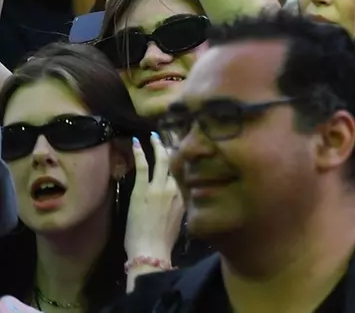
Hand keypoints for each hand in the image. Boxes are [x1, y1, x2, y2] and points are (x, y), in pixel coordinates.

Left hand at [123, 135, 183, 263]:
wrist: (151, 249)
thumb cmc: (164, 240)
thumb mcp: (180, 220)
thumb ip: (179, 204)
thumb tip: (178, 196)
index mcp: (186, 196)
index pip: (186, 174)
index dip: (184, 162)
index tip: (183, 152)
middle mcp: (176, 188)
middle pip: (177, 163)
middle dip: (174, 148)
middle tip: (171, 136)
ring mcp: (159, 187)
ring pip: (162, 161)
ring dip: (158, 146)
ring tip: (154, 135)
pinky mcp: (142, 189)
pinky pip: (143, 166)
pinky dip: (139, 153)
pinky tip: (136, 142)